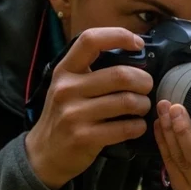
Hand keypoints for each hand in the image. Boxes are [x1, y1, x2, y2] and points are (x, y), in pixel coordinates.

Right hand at [25, 28, 152, 189]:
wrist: (44, 153)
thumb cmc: (64, 115)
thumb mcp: (68, 86)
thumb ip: (92, 71)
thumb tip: (134, 57)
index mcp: (65, 70)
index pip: (90, 40)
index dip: (119, 36)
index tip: (138, 44)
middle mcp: (67, 88)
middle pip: (120, 75)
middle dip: (144, 81)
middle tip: (147, 87)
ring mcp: (74, 114)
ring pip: (127, 102)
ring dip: (143, 105)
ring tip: (142, 107)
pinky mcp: (84, 137)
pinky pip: (125, 128)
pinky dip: (138, 126)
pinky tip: (136, 126)